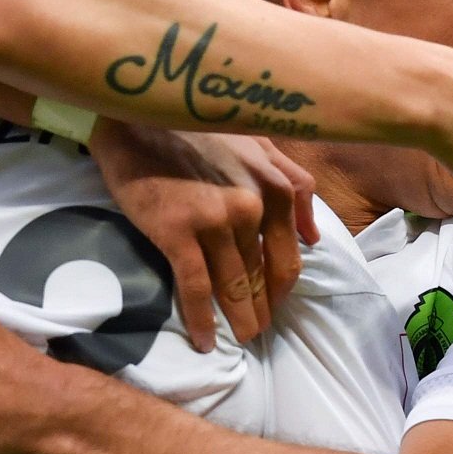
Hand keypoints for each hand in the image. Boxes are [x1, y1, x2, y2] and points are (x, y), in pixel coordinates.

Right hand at [90, 122, 316, 350]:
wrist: (139, 113)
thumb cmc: (197, 127)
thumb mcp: (259, 144)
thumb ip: (294, 185)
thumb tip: (313, 238)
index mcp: (275, 186)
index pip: (288, 255)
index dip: (281, 286)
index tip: (272, 302)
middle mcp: (252, 205)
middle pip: (263, 275)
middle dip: (262, 308)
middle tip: (257, 331)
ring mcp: (216, 220)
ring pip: (234, 284)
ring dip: (239, 318)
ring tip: (242, 339)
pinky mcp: (178, 231)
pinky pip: (196, 287)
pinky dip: (201, 319)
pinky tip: (206, 340)